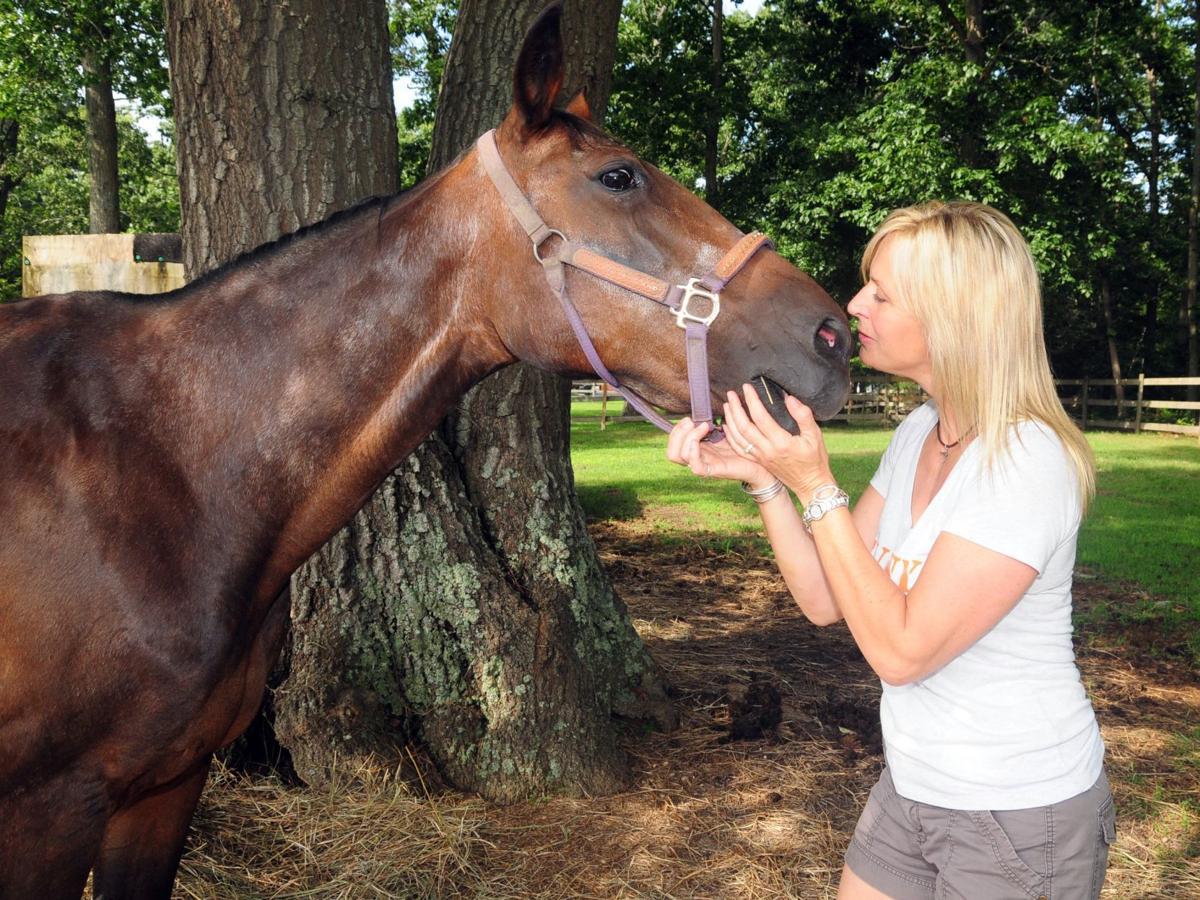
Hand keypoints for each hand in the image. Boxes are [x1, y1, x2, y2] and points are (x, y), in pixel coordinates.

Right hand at [665, 417, 772, 485]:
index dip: (676, 430)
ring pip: (679, 456)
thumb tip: (705, 409)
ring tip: (704, 426)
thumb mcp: (724, 433)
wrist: (760, 464)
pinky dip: (694, 450)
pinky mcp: (713, 471)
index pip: (673, 445)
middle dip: (677, 433)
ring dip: (688, 436)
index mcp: (698, 451)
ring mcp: (703, 466)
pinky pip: (695, 466)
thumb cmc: (744, 448)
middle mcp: (697, 459)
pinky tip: (703, 437)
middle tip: (691, 421)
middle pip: (672, 452)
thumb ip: (712, 425)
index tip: (690, 418)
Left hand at [721, 385, 835, 503]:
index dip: (752, 401)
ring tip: (726, 405)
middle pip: (744, 427)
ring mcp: (760, 458)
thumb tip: (789, 398)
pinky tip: (727, 426)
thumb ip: (803, 415)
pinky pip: (739, 449)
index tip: (747, 388)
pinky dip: (731, 437)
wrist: (811, 484)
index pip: (761, 417)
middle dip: (735, 408)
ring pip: (738, 438)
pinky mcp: (758, 462)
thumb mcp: (815, 435)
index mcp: (781, 442)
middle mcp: (767, 450)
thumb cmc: (815, 459)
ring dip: (730, 420)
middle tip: (730, 394)